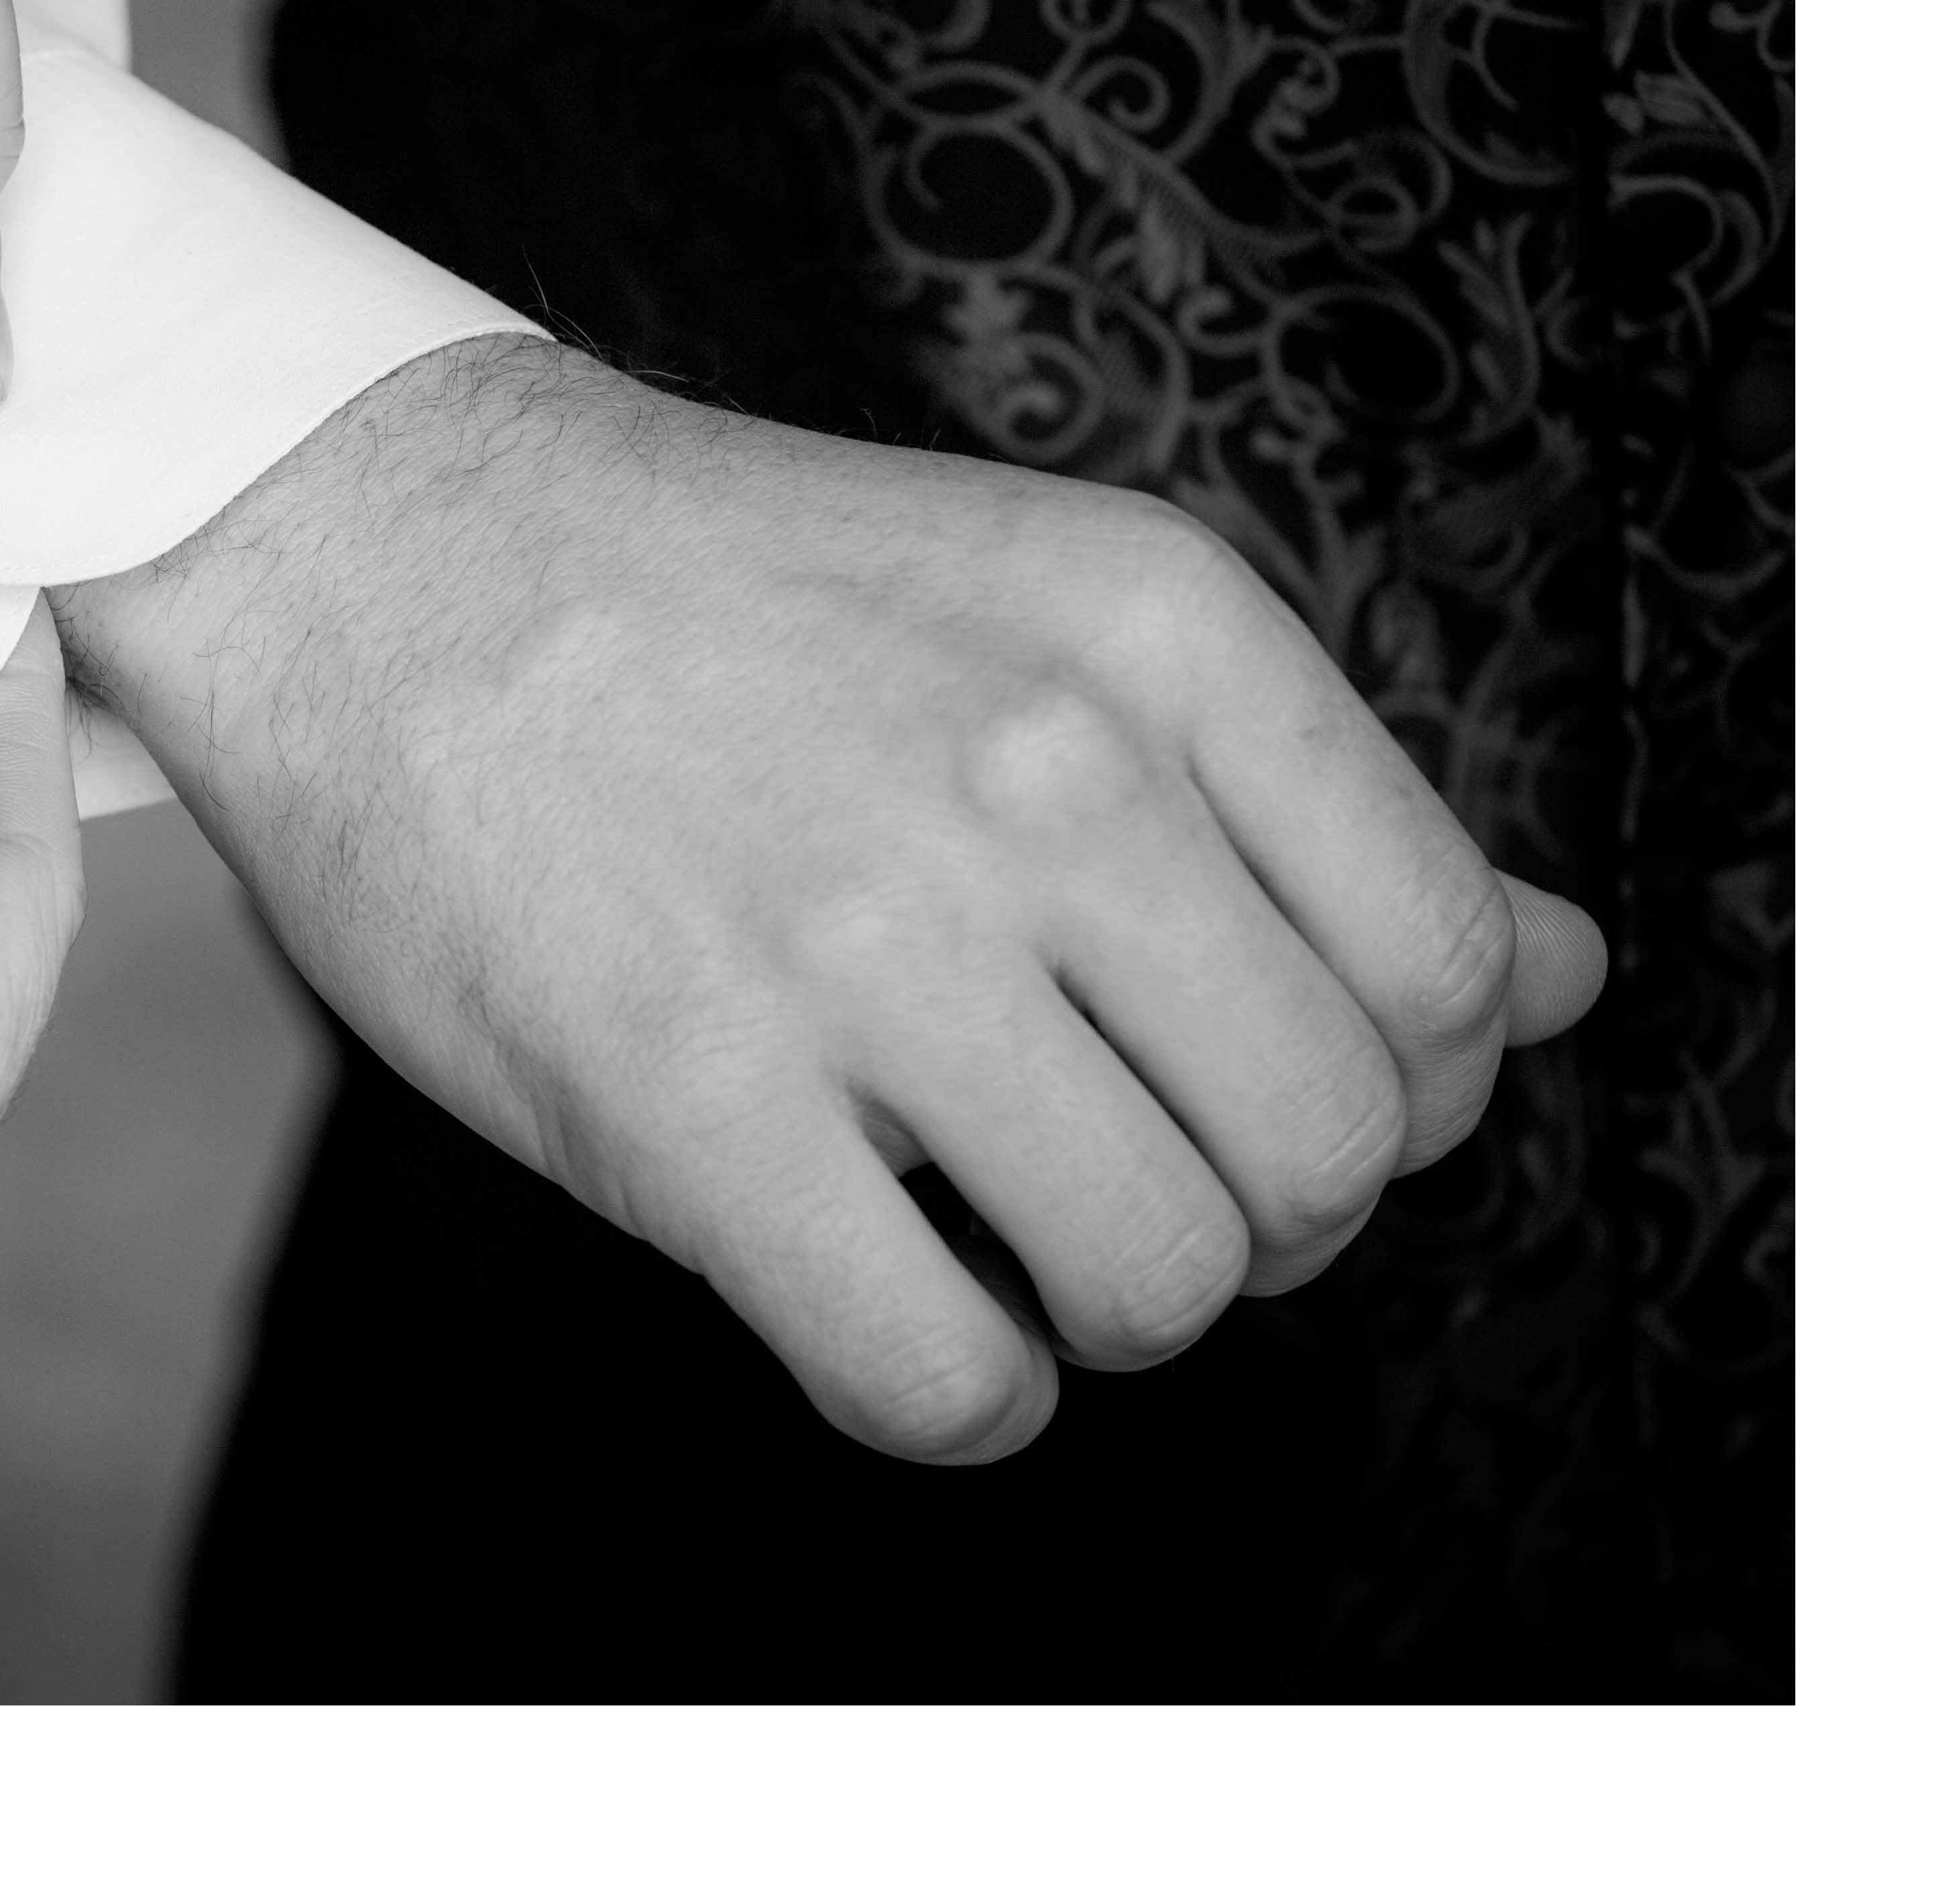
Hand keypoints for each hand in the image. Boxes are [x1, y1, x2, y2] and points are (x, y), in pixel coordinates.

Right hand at [54, 336, 1605, 1465]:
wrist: (370, 543)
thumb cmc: (712, 601)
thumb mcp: (1049, 607)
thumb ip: (1305, 803)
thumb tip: (1568, 980)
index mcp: (1156, 630)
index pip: (1457, 976)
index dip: (1382, 1081)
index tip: (1235, 1072)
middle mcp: (1041, 770)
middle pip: (1335, 1154)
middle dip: (1247, 1209)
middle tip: (1104, 1158)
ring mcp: (861, 936)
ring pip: (1166, 1279)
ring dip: (1100, 1306)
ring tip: (985, 1225)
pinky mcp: (687, 1092)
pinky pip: (946, 1374)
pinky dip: (953, 1395)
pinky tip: (887, 1303)